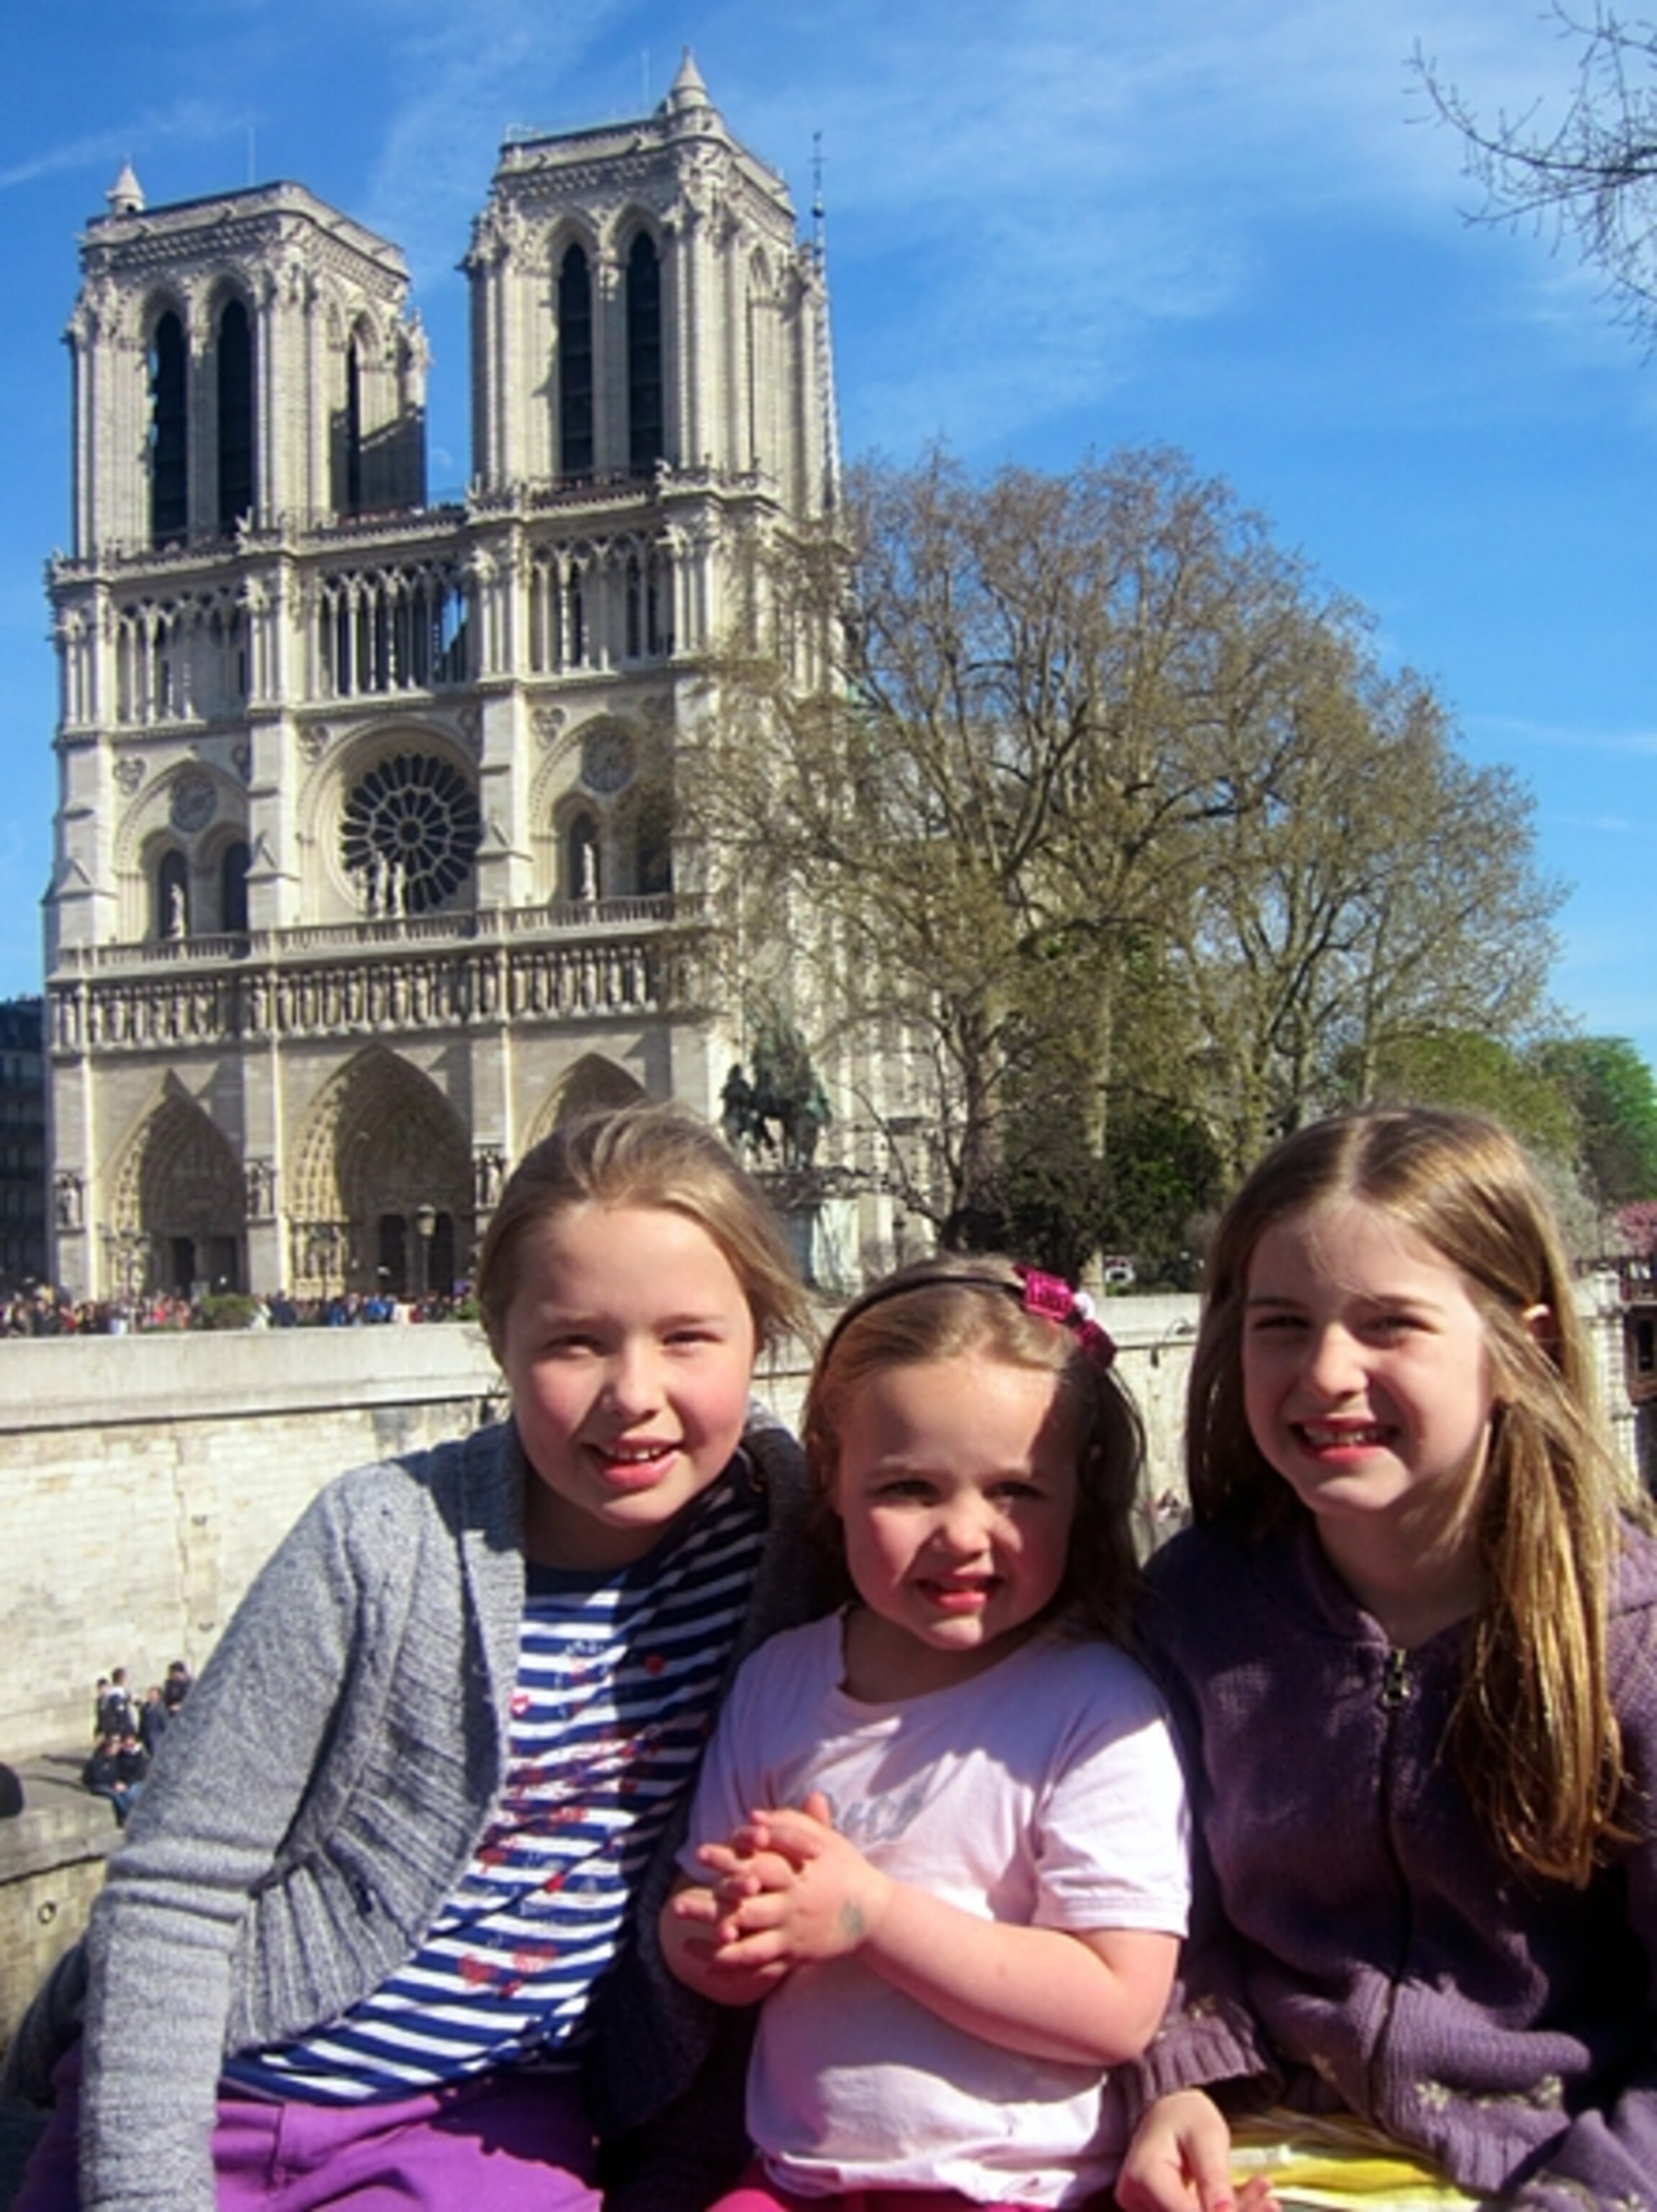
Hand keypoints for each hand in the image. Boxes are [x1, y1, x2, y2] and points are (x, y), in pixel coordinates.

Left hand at [694, 1796, 892, 1973]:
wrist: (875, 1912)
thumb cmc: (845, 1867)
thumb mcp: (823, 1839)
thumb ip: (789, 1824)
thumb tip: (753, 1816)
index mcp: (795, 1875)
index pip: (754, 1866)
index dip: (726, 1860)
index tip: (698, 1855)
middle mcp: (790, 1907)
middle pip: (743, 1909)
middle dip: (708, 1909)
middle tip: (676, 1907)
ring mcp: (792, 1935)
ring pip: (748, 1947)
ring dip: (715, 1948)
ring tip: (685, 1944)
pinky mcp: (795, 1957)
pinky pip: (761, 1969)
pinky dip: (735, 1971)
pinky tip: (710, 1968)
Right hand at [1114, 2090, 1277, 2211]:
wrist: (1169, 2112)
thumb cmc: (1186, 2115)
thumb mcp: (1207, 2135)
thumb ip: (1214, 2177)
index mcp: (1145, 2175)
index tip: (1261, 2209)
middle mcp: (1137, 2199)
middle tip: (1270, 2206)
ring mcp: (1144, 2210)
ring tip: (1267, 2202)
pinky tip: (1254, 2200)